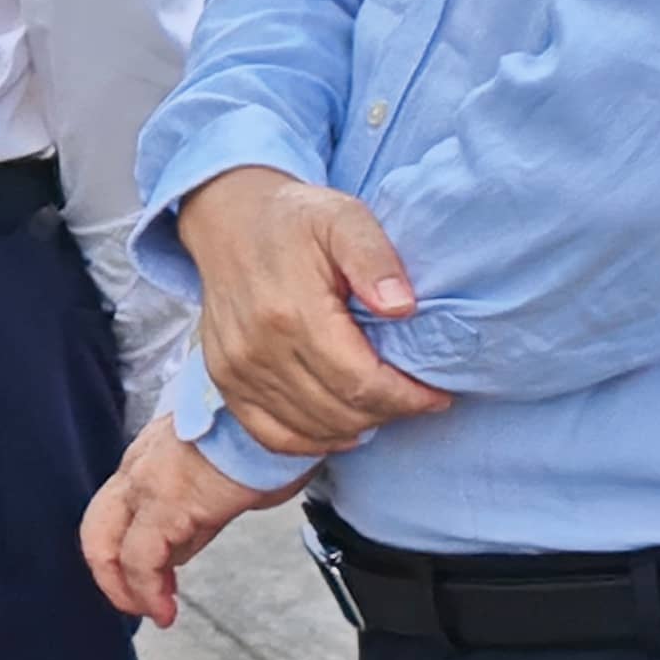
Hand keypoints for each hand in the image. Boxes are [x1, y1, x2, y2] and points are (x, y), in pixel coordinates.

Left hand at [83, 416, 297, 625]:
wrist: (279, 410)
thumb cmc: (266, 432)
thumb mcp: (229, 468)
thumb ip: (207, 498)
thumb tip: (205, 523)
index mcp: (154, 452)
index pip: (126, 507)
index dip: (133, 547)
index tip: (157, 574)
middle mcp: (140, 464)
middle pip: (99, 524)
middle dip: (110, 569)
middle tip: (135, 600)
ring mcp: (147, 481)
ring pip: (107, 543)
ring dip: (128, 588)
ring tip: (155, 612)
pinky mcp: (166, 502)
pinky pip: (140, 560)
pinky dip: (145, 592)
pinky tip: (163, 609)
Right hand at [172, 164, 450, 457]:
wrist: (227, 218)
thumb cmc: (293, 219)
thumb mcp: (343, 218)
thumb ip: (375, 259)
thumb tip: (401, 308)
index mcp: (292, 311)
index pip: (361, 382)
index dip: (406, 397)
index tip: (436, 394)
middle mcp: (258, 347)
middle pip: (340, 411)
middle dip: (388, 412)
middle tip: (414, 397)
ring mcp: (236, 367)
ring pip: (311, 428)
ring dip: (356, 426)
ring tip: (382, 405)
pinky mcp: (224, 378)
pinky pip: (271, 433)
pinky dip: (310, 441)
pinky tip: (339, 429)